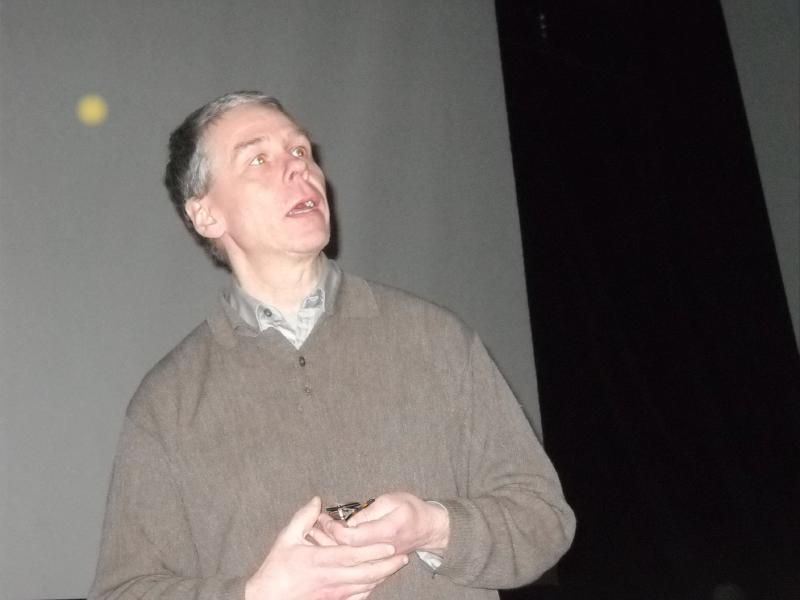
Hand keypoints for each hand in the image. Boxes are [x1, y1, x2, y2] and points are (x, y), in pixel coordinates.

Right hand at [246, 497, 408, 599]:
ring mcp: (332, 593)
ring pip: (364, 587)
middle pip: (365, 574)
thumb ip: (303, 518)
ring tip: (396, 566)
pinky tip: (378, 581)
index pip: (352, 555)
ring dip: (382, 577)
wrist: (268, 598)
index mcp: (319, 560)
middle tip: (403, 556)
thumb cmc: (277, 567)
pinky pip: (357, 597)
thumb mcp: (286, 538)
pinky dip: (370, 589)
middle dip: (386, 566)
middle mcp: (330, 579)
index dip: (372, 550)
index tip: (389, 544)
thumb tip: (317, 500)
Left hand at [320, 492, 449, 555]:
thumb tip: (347, 521)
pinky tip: (330, 549)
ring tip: (317, 536)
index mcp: (385, 531)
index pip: (351, 537)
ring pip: (348, 562)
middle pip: (345, 552)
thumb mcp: (391, 500)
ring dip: (331, 550)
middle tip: (314, 526)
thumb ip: (368, 512)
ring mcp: (380, 561)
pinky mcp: (379, 566)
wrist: (429, 528)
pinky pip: (355, 567)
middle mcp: (381, 551)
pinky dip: (340, 559)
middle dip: (326, 539)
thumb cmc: (410, 509)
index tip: (324, 518)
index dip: (334, 529)